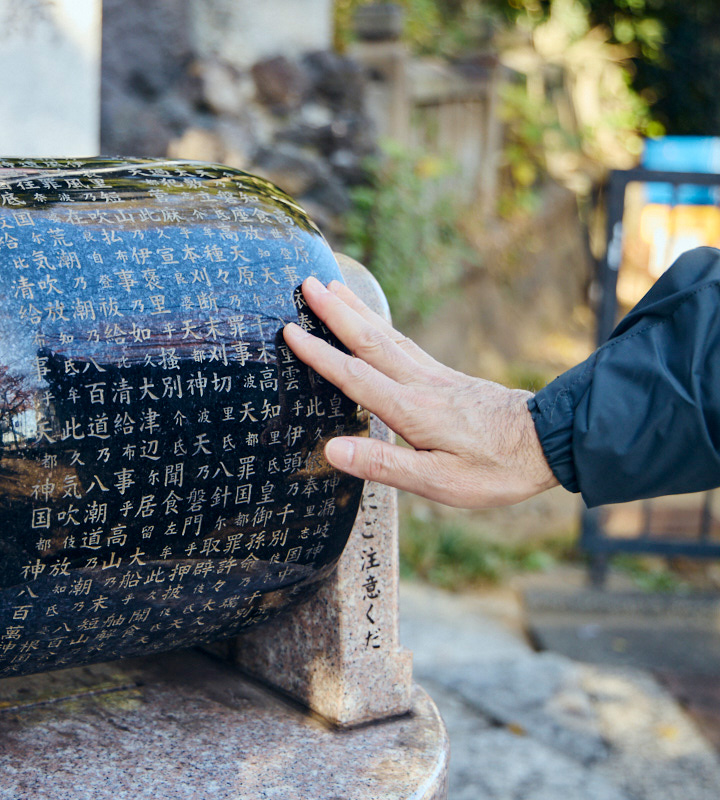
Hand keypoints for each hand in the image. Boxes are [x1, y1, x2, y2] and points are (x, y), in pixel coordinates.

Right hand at [283, 276, 559, 507]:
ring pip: (387, 336)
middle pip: (370, 341)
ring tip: (332, 287)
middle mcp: (420, 385)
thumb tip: (332, 450)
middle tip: (306, 283)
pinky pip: (405, 343)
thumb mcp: (440, 482)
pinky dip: (382, 325)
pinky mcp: (447, 378)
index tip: (290, 330)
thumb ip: (383, 464)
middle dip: (335, 312)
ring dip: (356, 310)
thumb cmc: (496, 470)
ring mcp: (436, 377)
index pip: (355, 377)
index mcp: (412, 411)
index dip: (319, 355)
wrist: (552, 444)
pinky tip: (374, 321)